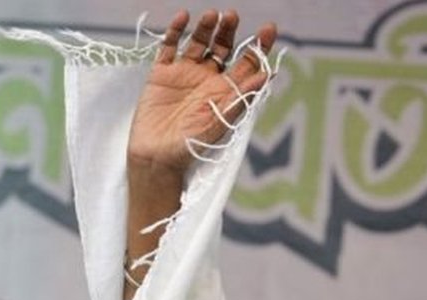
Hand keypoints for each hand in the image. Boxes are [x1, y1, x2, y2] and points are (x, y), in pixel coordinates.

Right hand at [127, 9, 277, 176]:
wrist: (157, 157)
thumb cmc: (193, 146)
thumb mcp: (222, 122)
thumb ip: (242, 97)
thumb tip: (266, 76)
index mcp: (228, 91)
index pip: (248, 63)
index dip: (259, 46)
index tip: (268, 28)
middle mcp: (209, 79)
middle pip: (223, 47)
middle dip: (229, 31)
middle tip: (232, 16)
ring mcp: (185, 73)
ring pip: (198, 42)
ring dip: (206, 28)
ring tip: (213, 15)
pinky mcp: (162, 73)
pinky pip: (169, 46)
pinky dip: (175, 31)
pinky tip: (183, 17)